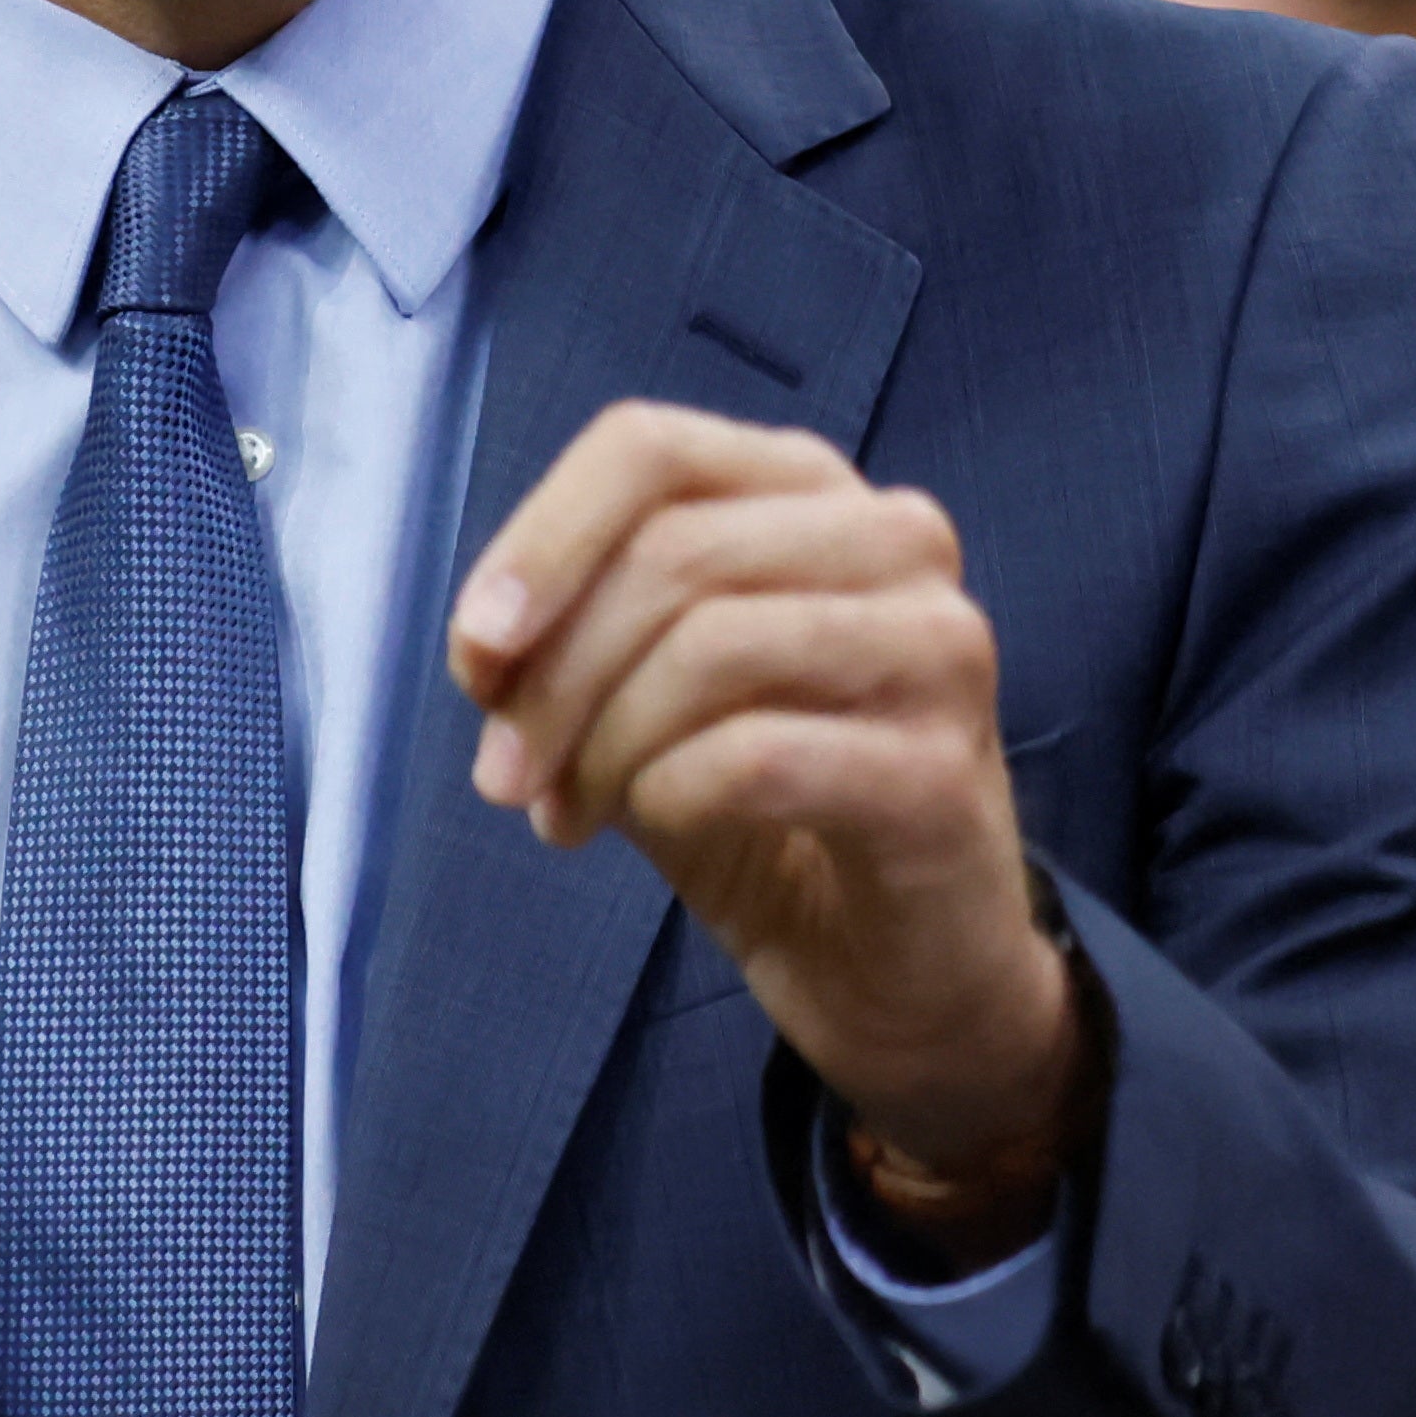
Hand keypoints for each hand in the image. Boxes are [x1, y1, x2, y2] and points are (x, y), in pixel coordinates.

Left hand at [446, 402, 1081, 1223]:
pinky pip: (756, 754)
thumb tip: (484, 648)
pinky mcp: (940, 770)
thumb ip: (567, 648)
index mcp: (808, 490)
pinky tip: (662, 825)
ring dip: (603, 742)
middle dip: (555, 672)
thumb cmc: (769, 812)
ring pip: (712, 645)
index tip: (476, 650)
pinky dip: (670, 793)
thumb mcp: (641, 704)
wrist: (900, 968)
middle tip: (505, 776)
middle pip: (671, 550)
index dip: (540, 541)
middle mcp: (892, 539)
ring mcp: (936, 648)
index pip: (651, 448)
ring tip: (572, 813)